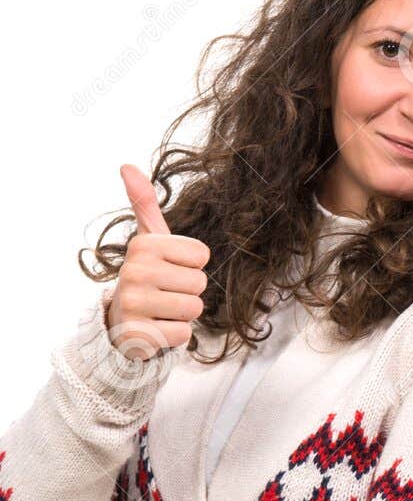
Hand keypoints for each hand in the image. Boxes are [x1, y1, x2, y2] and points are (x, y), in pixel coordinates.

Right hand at [106, 165, 210, 359]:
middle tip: (165, 294)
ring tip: (162, 310)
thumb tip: (127, 166)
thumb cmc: (147, 277)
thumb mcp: (149, 240)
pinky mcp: (137, 334)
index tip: (169, 270)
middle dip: (188, 292)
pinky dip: (175, 334)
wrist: (123, 322)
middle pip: (199, 282)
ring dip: (183, 314)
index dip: (192, 266)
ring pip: (194, 308)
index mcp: (143, 245)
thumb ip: (145, 204)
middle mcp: (134, 271)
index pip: (201, 255)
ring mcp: (133, 303)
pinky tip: (156, 327)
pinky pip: (183, 333)